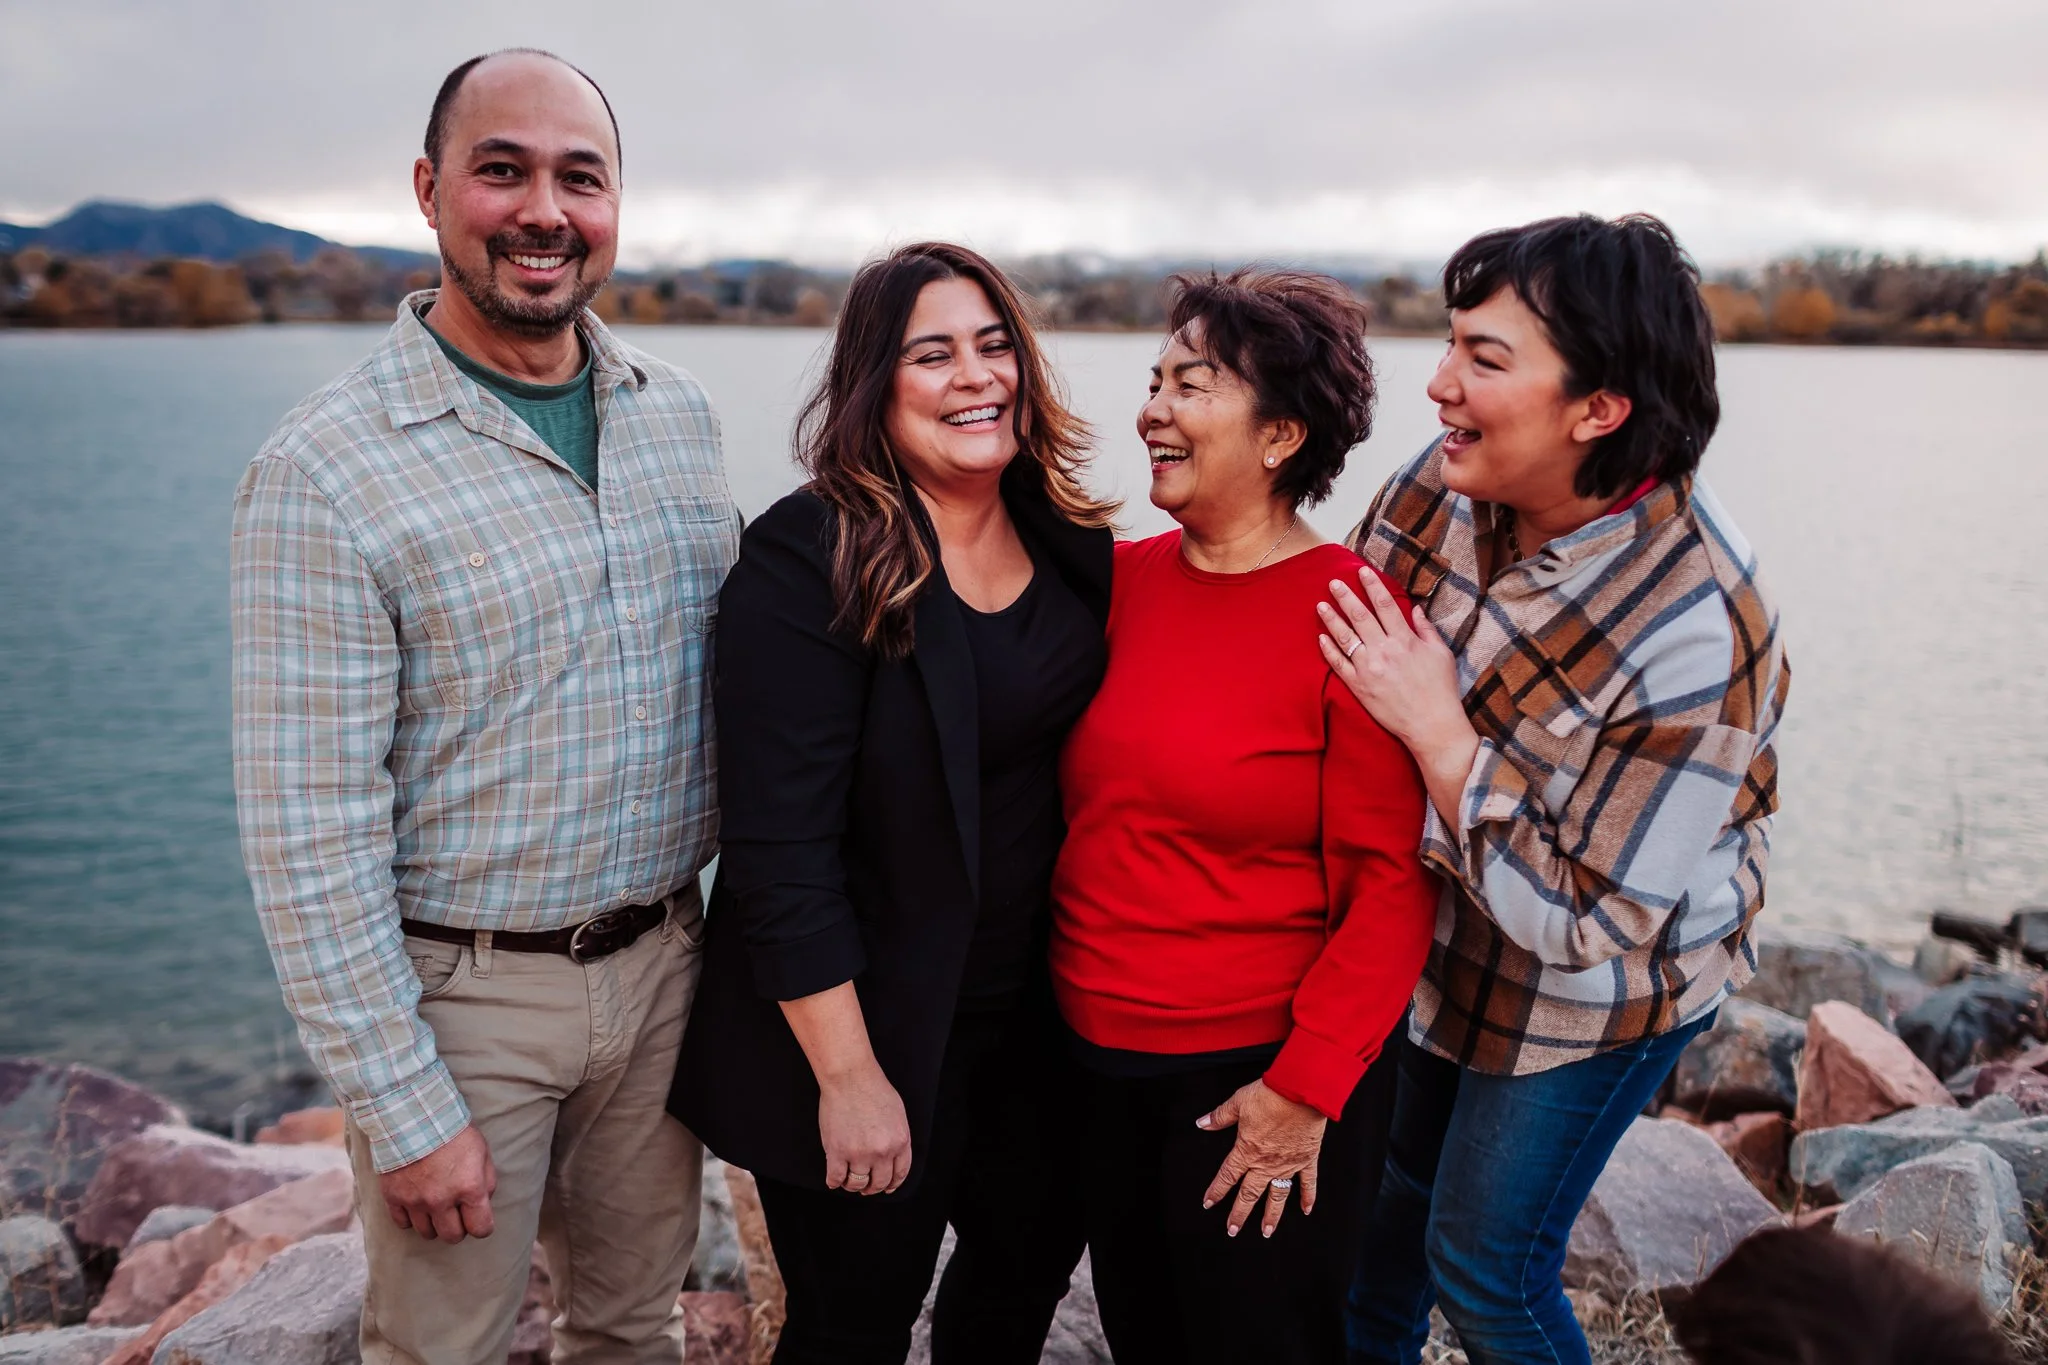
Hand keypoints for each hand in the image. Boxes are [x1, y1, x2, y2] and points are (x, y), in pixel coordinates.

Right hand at [378, 1123, 496, 1242]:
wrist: (413, 1115)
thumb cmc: (453, 1131)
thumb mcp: (482, 1151)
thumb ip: (486, 1180)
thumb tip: (483, 1202)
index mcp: (469, 1188)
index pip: (481, 1228)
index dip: (482, 1226)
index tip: (478, 1218)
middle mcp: (442, 1200)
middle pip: (452, 1236)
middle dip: (458, 1228)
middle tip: (456, 1213)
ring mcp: (416, 1201)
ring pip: (427, 1233)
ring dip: (434, 1223)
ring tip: (435, 1206)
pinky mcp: (394, 1197)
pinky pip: (403, 1224)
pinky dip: (410, 1217)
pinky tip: (416, 1203)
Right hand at [819, 1064, 911, 1195]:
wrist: (850, 1077)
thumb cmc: (872, 1088)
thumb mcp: (897, 1113)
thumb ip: (897, 1136)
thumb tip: (893, 1155)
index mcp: (900, 1141)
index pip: (900, 1173)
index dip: (893, 1184)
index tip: (887, 1187)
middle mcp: (882, 1152)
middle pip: (879, 1183)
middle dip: (873, 1188)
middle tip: (867, 1187)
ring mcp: (859, 1154)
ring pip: (857, 1184)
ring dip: (853, 1186)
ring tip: (849, 1181)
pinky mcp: (837, 1152)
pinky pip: (835, 1178)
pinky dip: (834, 1182)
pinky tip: (834, 1180)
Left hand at [1197, 1079, 1325, 1238]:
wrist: (1302, 1091)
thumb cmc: (1270, 1095)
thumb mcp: (1238, 1102)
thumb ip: (1220, 1117)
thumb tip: (1201, 1123)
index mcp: (1247, 1150)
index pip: (1227, 1176)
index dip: (1216, 1190)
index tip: (1208, 1203)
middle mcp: (1266, 1163)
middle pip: (1250, 1194)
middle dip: (1240, 1213)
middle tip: (1232, 1231)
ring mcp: (1288, 1163)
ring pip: (1277, 1196)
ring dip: (1271, 1215)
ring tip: (1266, 1232)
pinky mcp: (1307, 1159)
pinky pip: (1307, 1183)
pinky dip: (1308, 1197)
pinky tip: (1306, 1211)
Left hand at [1319, 569, 1480, 830]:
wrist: (1431, 725)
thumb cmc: (1440, 689)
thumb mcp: (1441, 654)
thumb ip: (1426, 629)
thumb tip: (1415, 609)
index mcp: (1404, 640)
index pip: (1385, 605)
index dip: (1372, 586)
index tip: (1361, 571)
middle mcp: (1384, 650)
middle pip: (1360, 617)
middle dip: (1345, 596)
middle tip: (1333, 582)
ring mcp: (1368, 668)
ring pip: (1345, 638)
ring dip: (1331, 619)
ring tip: (1320, 604)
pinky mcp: (1359, 686)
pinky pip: (1338, 664)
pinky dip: (1328, 650)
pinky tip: (1320, 638)